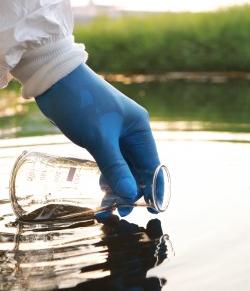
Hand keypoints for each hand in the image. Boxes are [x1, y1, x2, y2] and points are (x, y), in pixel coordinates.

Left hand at [35, 63, 160, 215]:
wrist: (54, 80)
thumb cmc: (81, 104)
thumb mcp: (100, 138)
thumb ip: (115, 167)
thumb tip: (130, 195)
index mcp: (139, 128)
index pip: (153, 163)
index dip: (154, 187)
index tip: (153, 208)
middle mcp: (131, 132)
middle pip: (138, 168)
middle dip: (131, 190)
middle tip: (121, 211)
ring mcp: (116, 135)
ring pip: (123, 167)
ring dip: (117, 185)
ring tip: (108, 205)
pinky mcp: (101, 137)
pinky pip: (109, 162)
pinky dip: (107, 176)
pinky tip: (101, 189)